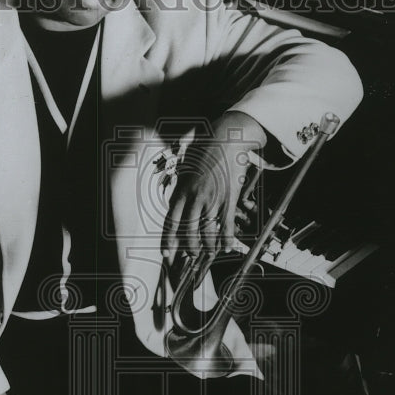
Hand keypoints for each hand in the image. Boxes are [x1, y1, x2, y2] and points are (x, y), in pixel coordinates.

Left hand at [161, 111, 266, 263]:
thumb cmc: (204, 151)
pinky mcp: (229, 199)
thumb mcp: (184, 169)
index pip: (171, 221)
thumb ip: (179, 187)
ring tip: (209, 253)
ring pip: (207, 231)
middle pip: (189, 231)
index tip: (166, 253)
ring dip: (208, 246)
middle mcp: (195, 198)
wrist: (225, 138)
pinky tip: (226, 246)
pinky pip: (226, 224)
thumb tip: (174, 202)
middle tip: (190, 256)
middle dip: (189, 248)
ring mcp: (212, 199)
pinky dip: (227, 238)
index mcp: (181, 191)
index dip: (168, 240)